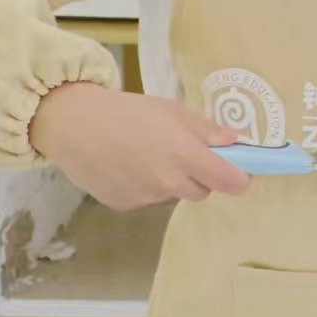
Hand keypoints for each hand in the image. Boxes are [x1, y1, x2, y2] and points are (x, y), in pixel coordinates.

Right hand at [28, 82, 249, 210]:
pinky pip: (149, 198)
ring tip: (149, 154)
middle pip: (203, 190)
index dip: (241, 178)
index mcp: (186, 156)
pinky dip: (146, 186)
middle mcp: (168, 183)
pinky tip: (128, 165)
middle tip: (186, 154)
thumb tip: (236, 141)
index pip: (231, 182)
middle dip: (203, 176)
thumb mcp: (173, 111)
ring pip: (175, 194)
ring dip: (173, 180)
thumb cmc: (128, 112)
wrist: (75, 126)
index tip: (242, 171)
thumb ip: (207, 130)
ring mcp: (146, 197)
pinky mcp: (125, 205)